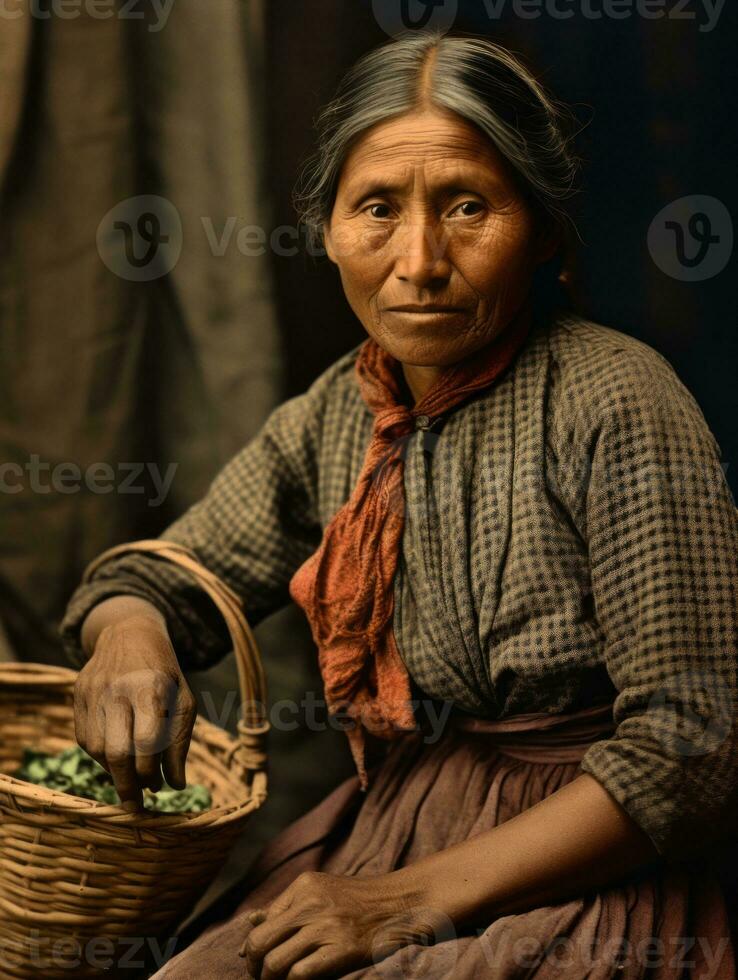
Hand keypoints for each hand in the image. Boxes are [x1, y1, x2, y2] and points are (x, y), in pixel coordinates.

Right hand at [73, 612, 196, 808]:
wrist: (129, 632)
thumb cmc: (164, 671)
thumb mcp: (183, 699)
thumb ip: (180, 741)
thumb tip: (177, 785)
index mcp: (151, 687)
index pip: (147, 743)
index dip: (151, 773)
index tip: (157, 790)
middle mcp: (118, 689)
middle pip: (117, 751)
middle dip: (127, 785)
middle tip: (136, 804)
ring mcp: (94, 691)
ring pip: (97, 749)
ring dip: (113, 772)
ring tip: (129, 777)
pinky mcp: (78, 695)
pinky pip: (84, 739)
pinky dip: (100, 756)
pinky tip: (115, 757)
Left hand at [240, 869, 451, 978]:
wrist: (401, 903)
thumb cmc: (358, 902)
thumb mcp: (320, 891)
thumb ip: (286, 906)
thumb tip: (250, 921)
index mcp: (303, 885)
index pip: (260, 923)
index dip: (252, 950)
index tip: (254, 964)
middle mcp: (310, 903)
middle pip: (260, 943)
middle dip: (254, 968)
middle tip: (261, 979)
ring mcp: (326, 926)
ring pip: (275, 962)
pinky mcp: (342, 949)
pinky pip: (300, 974)